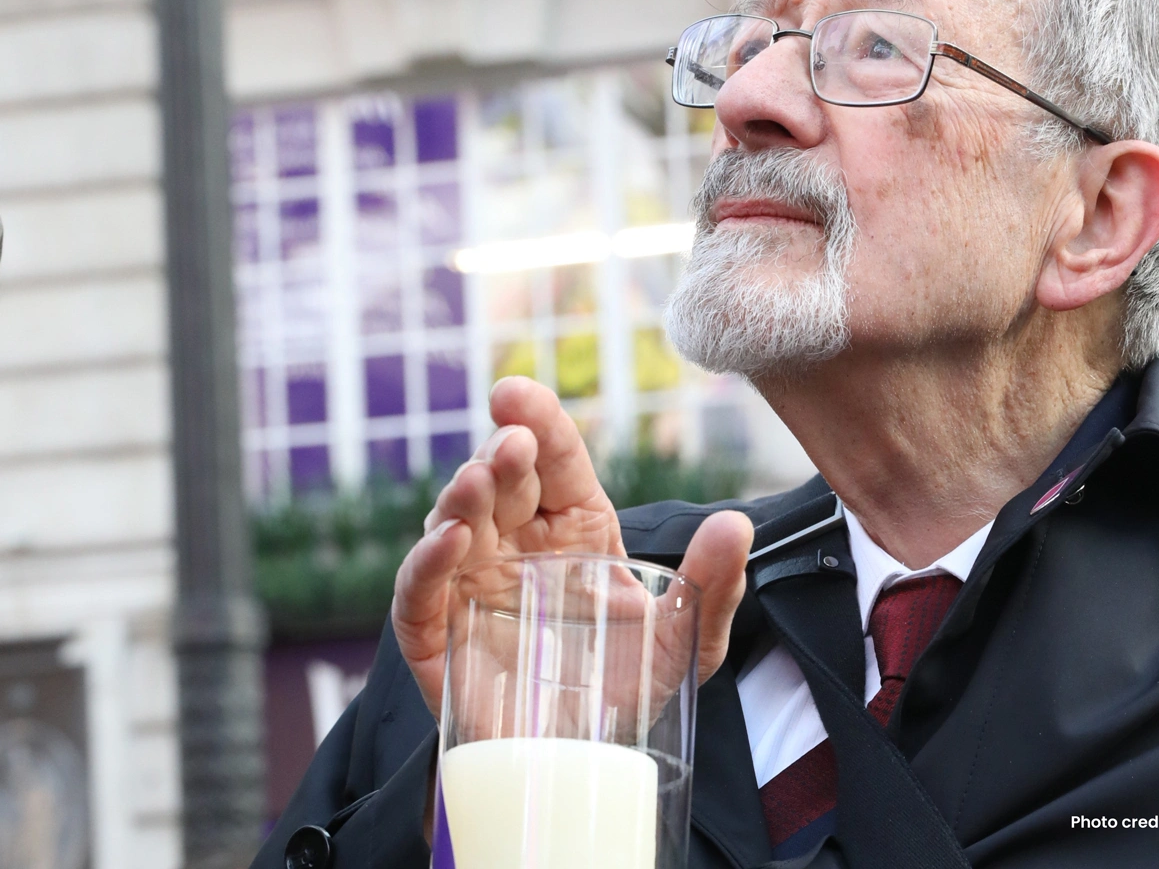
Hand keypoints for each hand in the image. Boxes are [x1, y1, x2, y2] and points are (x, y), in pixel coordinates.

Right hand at [391, 376, 753, 716]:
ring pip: (454, 522)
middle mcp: (518, 545)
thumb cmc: (631, 690)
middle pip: (501, 481)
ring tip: (480, 479)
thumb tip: (737, 523)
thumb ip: (715, 585)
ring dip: (462, 496)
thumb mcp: (688, 639)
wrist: (588, 767)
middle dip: (502, 453)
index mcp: (575, 527)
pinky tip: (448, 541)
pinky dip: (425, 562)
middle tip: (511, 444)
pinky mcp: (437, 636)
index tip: (517, 393)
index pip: (555, 460)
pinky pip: (418, 591)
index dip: (537, 420)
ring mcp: (473, 586)